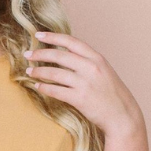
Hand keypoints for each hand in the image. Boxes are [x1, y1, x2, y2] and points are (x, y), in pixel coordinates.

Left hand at [25, 32, 143, 135]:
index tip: (38, 35)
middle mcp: (91, 68)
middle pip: (59, 55)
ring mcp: (85, 83)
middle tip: (28, 54)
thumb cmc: (113, 94)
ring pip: (54, 73)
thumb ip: (88, 62)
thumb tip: (66, 54)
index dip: (53, 37)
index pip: (71, 42)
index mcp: (97, 58)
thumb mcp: (104, 71)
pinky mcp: (79, 99)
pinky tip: (38, 86)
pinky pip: (55, 90)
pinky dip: (44, 87)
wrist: (123, 115)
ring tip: (29, 71)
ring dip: (38, 71)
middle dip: (40, 54)